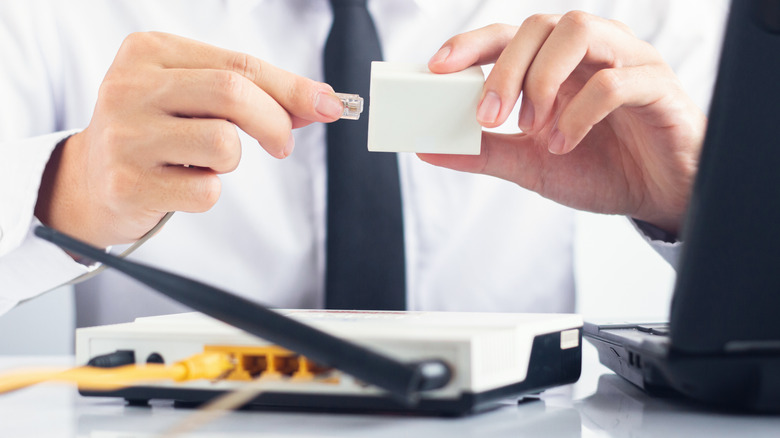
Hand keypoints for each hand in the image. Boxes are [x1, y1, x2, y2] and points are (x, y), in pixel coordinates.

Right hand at [34, 32, 344, 247]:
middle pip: (233, 93)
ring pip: (224, 144)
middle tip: (281, 144)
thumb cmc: (156, 133)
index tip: (328, 106)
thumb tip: (320, 102)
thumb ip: (253, 93)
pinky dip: (207, 193)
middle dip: (274, 122)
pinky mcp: (127, 184)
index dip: (292, 88)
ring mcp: (125, 136)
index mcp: (149, 52)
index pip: (239, 64)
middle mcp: (130, 87)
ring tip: (207, 162)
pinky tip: (181, 185)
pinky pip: (205, 191)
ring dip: (232, 160)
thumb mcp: (194, 98)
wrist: (90, 180)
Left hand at [422, 12, 705, 234]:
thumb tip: (428, 148)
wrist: (656, 194)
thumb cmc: (600, 168)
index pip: (509, 35)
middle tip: (488, 115)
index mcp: (557, 64)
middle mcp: (589, 52)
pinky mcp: (655, 84)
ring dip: (543, 77)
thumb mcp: (530, 164)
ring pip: (578, 31)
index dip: (471, 44)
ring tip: (533, 125)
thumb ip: (483, 152)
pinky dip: (581, 112)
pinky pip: (616, 80)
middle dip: (506, 68)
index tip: (437, 68)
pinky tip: (566, 144)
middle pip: (541, 26)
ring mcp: (625, 61)